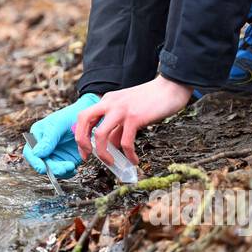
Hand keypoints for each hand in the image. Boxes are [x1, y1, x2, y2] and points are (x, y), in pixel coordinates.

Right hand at [21, 93, 100, 178]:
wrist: (87, 118)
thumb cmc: (70, 116)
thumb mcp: (58, 125)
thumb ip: (48, 139)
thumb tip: (37, 154)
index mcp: (37, 137)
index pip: (30, 153)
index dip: (35, 162)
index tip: (44, 168)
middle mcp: (43, 148)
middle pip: (42, 164)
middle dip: (52, 169)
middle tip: (64, 168)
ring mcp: (54, 155)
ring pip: (53, 170)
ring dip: (61, 171)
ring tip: (72, 166)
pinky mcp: (65, 160)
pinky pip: (64, 171)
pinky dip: (68, 172)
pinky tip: (73, 168)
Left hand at [73, 75, 191, 165]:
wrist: (170, 88)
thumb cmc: (152, 100)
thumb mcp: (129, 110)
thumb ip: (118, 126)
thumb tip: (111, 146)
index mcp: (107, 100)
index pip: (85, 116)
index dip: (81, 134)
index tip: (85, 151)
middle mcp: (110, 103)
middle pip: (84, 119)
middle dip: (82, 140)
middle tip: (88, 156)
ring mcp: (121, 110)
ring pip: (101, 134)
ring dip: (103, 153)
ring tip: (111, 163)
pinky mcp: (134, 117)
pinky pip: (125, 142)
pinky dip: (128, 155)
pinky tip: (134, 160)